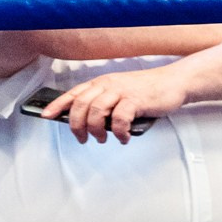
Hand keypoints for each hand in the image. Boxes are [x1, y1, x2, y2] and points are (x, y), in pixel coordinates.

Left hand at [44, 65, 191, 143]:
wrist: (175, 82)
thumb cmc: (148, 90)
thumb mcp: (121, 91)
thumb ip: (106, 102)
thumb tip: (90, 122)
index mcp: (102, 82)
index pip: (74, 94)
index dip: (57, 106)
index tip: (46, 116)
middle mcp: (108, 85)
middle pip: (81, 105)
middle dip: (77, 126)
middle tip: (82, 138)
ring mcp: (122, 91)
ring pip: (96, 112)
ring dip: (95, 130)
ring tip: (103, 139)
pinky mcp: (136, 100)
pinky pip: (119, 119)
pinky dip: (118, 132)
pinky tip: (123, 137)